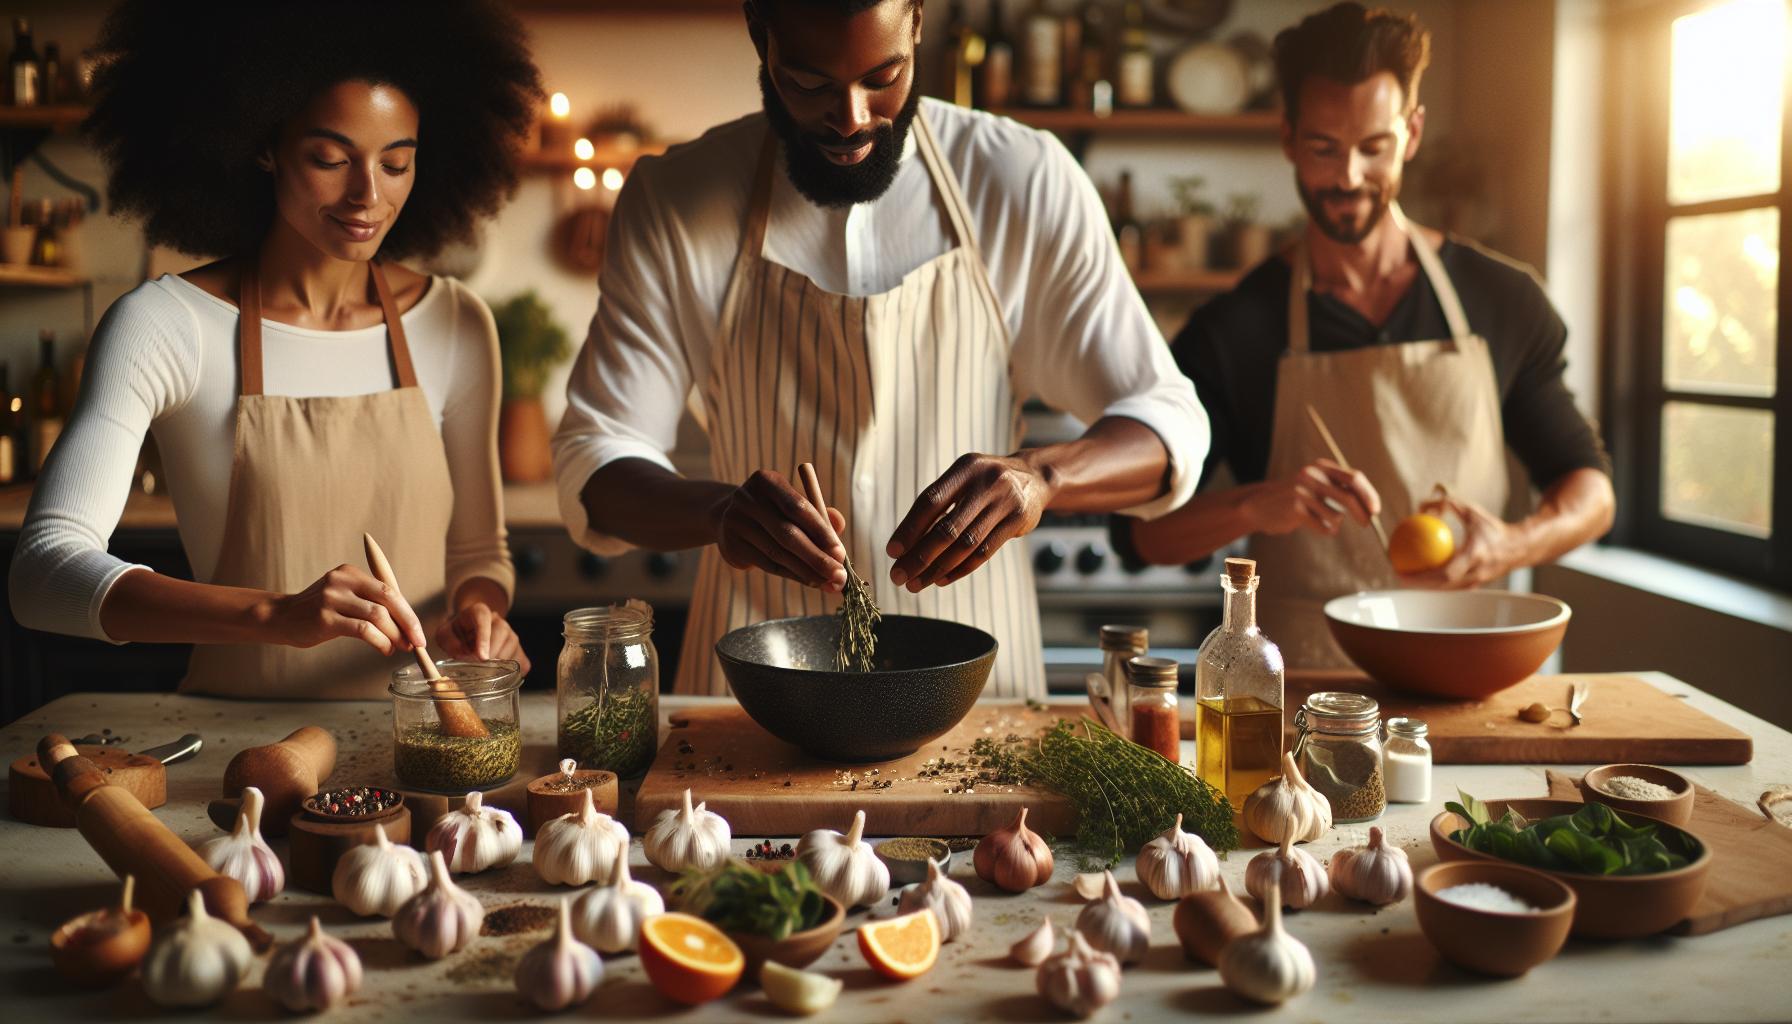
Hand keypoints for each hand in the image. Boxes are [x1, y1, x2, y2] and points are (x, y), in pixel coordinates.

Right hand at [263, 564, 426, 654]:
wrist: (279, 618)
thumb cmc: (317, 612)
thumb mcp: (343, 598)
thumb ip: (369, 603)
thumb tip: (406, 625)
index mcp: (350, 573)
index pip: (389, 589)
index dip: (407, 612)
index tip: (418, 631)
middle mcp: (342, 581)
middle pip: (388, 599)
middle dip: (407, 623)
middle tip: (417, 642)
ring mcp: (332, 598)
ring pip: (378, 616)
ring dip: (394, 635)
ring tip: (400, 648)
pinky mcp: (325, 618)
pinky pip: (363, 630)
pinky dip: (380, 642)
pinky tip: (385, 650)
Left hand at [437, 601, 531, 674]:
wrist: (469, 633)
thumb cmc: (457, 634)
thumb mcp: (444, 634)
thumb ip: (449, 641)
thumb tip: (463, 654)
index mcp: (479, 612)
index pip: (483, 619)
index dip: (484, 639)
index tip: (482, 657)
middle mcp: (498, 620)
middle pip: (502, 632)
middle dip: (492, 653)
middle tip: (480, 668)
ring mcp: (511, 634)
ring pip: (513, 646)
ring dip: (500, 663)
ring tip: (486, 672)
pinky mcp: (519, 650)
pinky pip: (521, 661)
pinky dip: (511, 672)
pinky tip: (499, 675)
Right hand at [712, 469, 847, 590]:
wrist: (730, 519)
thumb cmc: (774, 511)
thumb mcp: (794, 505)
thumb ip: (819, 514)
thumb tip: (839, 524)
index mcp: (766, 481)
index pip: (798, 507)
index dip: (821, 531)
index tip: (840, 553)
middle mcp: (747, 499)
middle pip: (787, 533)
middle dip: (817, 557)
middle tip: (838, 575)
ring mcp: (735, 522)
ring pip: (778, 553)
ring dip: (807, 571)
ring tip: (828, 582)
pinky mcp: (731, 545)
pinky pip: (768, 564)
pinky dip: (792, 574)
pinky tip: (810, 581)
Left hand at [886, 452, 1055, 590]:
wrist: (1035, 477)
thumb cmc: (985, 483)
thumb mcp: (964, 479)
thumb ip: (939, 505)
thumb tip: (904, 544)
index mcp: (965, 468)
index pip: (931, 501)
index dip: (910, 528)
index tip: (892, 552)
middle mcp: (986, 483)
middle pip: (947, 528)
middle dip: (920, 556)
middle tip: (899, 575)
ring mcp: (1005, 502)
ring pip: (966, 544)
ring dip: (938, 568)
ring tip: (917, 583)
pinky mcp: (1018, 521)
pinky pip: (985, 551)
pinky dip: (960, 568)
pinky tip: (941, 578)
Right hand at [1240, 458, 1380, 536]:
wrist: (1258, 505)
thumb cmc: (1295, 498)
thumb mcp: (1317, 485)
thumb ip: (1340, 488)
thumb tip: (1371, 505)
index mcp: (1321, 467)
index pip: (1354, 478)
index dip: (1368, 495)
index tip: (1375, 510)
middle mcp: (1312, 475)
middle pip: (1348, 497)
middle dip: (1362, 512)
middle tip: (1367, 524)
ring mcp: (1301, 491)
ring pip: (1335, 516)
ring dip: (1333, 523)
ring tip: (1319, 520)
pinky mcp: (1294, 508)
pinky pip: (1322, 526)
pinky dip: (1323, 530)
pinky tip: (1310, 524)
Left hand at [1397, 491, 1523, 588]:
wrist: (1520, 546)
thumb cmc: (1492, 526)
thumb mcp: (1471, 511)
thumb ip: (1447, 505)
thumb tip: (1420, 505)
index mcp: (1476, 555)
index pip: (1446, 572)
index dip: (1423, 576)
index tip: (1404, 570)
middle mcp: (1477, 572)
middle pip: (1443, 585)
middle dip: (1419, 585)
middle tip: (1399, 576)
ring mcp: (1478, 582)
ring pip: (1447, 590)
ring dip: (1426, 587)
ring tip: (1407, 579)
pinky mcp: (1478, 585)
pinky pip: (1453, 587)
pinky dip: (1437, 584)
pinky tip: (1423, 577)